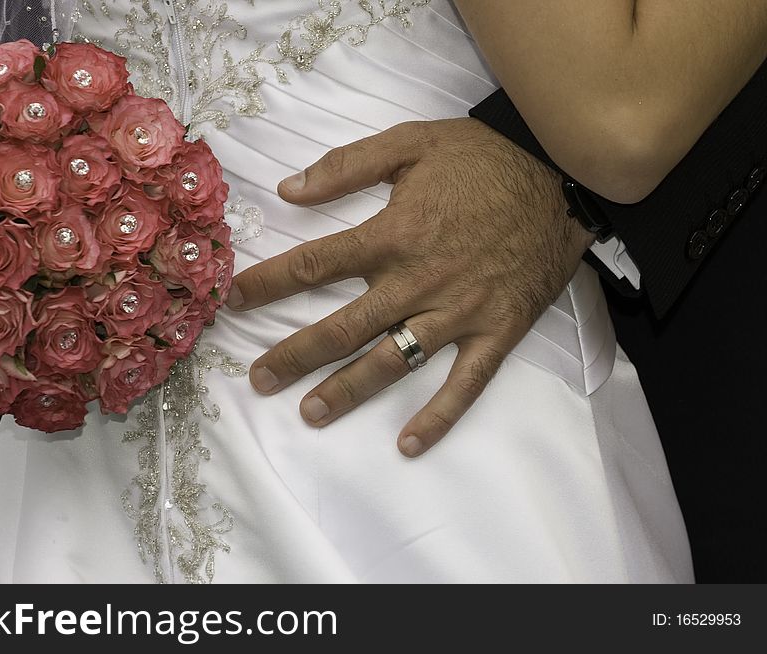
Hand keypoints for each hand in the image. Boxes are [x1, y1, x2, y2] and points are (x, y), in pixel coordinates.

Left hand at [227, 118, 594, 456]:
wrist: (561, 176)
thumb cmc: (483, 159)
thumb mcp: (411, 141)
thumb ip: (348, 165)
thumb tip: (289, 190)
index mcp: (393, 235)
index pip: (315, 266)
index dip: (268, 285)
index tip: (235, 302)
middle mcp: (417, 282)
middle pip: (343, 327)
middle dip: (295, 355)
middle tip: (260, 379)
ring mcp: (457, 313)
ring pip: (392, 361)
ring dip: (348, 391)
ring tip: (310, 413)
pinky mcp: (495, 332)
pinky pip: (464, 383)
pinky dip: (438, 416)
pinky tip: (408, 444)